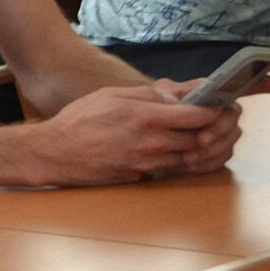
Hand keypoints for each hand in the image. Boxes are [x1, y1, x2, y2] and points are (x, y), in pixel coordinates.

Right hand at [33, 84, 226, 184]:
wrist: (54, 153)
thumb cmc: (79, 120)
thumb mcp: (112, 95)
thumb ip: (148, 95)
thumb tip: (177, 98)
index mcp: (148, 117)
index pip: (200, 116)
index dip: (214, 110)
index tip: (215, 105)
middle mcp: (152, 143)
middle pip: (201, 139)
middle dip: (210, 130)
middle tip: (209, 121)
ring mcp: (148, 163)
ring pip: (189, 157)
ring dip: (196, 147)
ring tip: (192, 134)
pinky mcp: (141, 176)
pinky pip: (171, 168)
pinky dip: (179, 159)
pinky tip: (173, 149)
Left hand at [156, 73, 269, 173]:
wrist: (145, 131)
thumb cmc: (152, 107)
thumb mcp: (157, 96)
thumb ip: (170, 96)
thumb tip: (182, 102)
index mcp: (211, 94)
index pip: (242, 86)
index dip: (264, 84)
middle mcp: (221, 113)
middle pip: (233, 119)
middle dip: (219, 130)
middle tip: (200, 140)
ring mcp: (220, 133)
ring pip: (229, 141)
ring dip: (212, 150)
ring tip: (187, 158)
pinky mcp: (215, 152)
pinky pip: (221, 159)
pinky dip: (207, 164)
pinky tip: (191, 166)